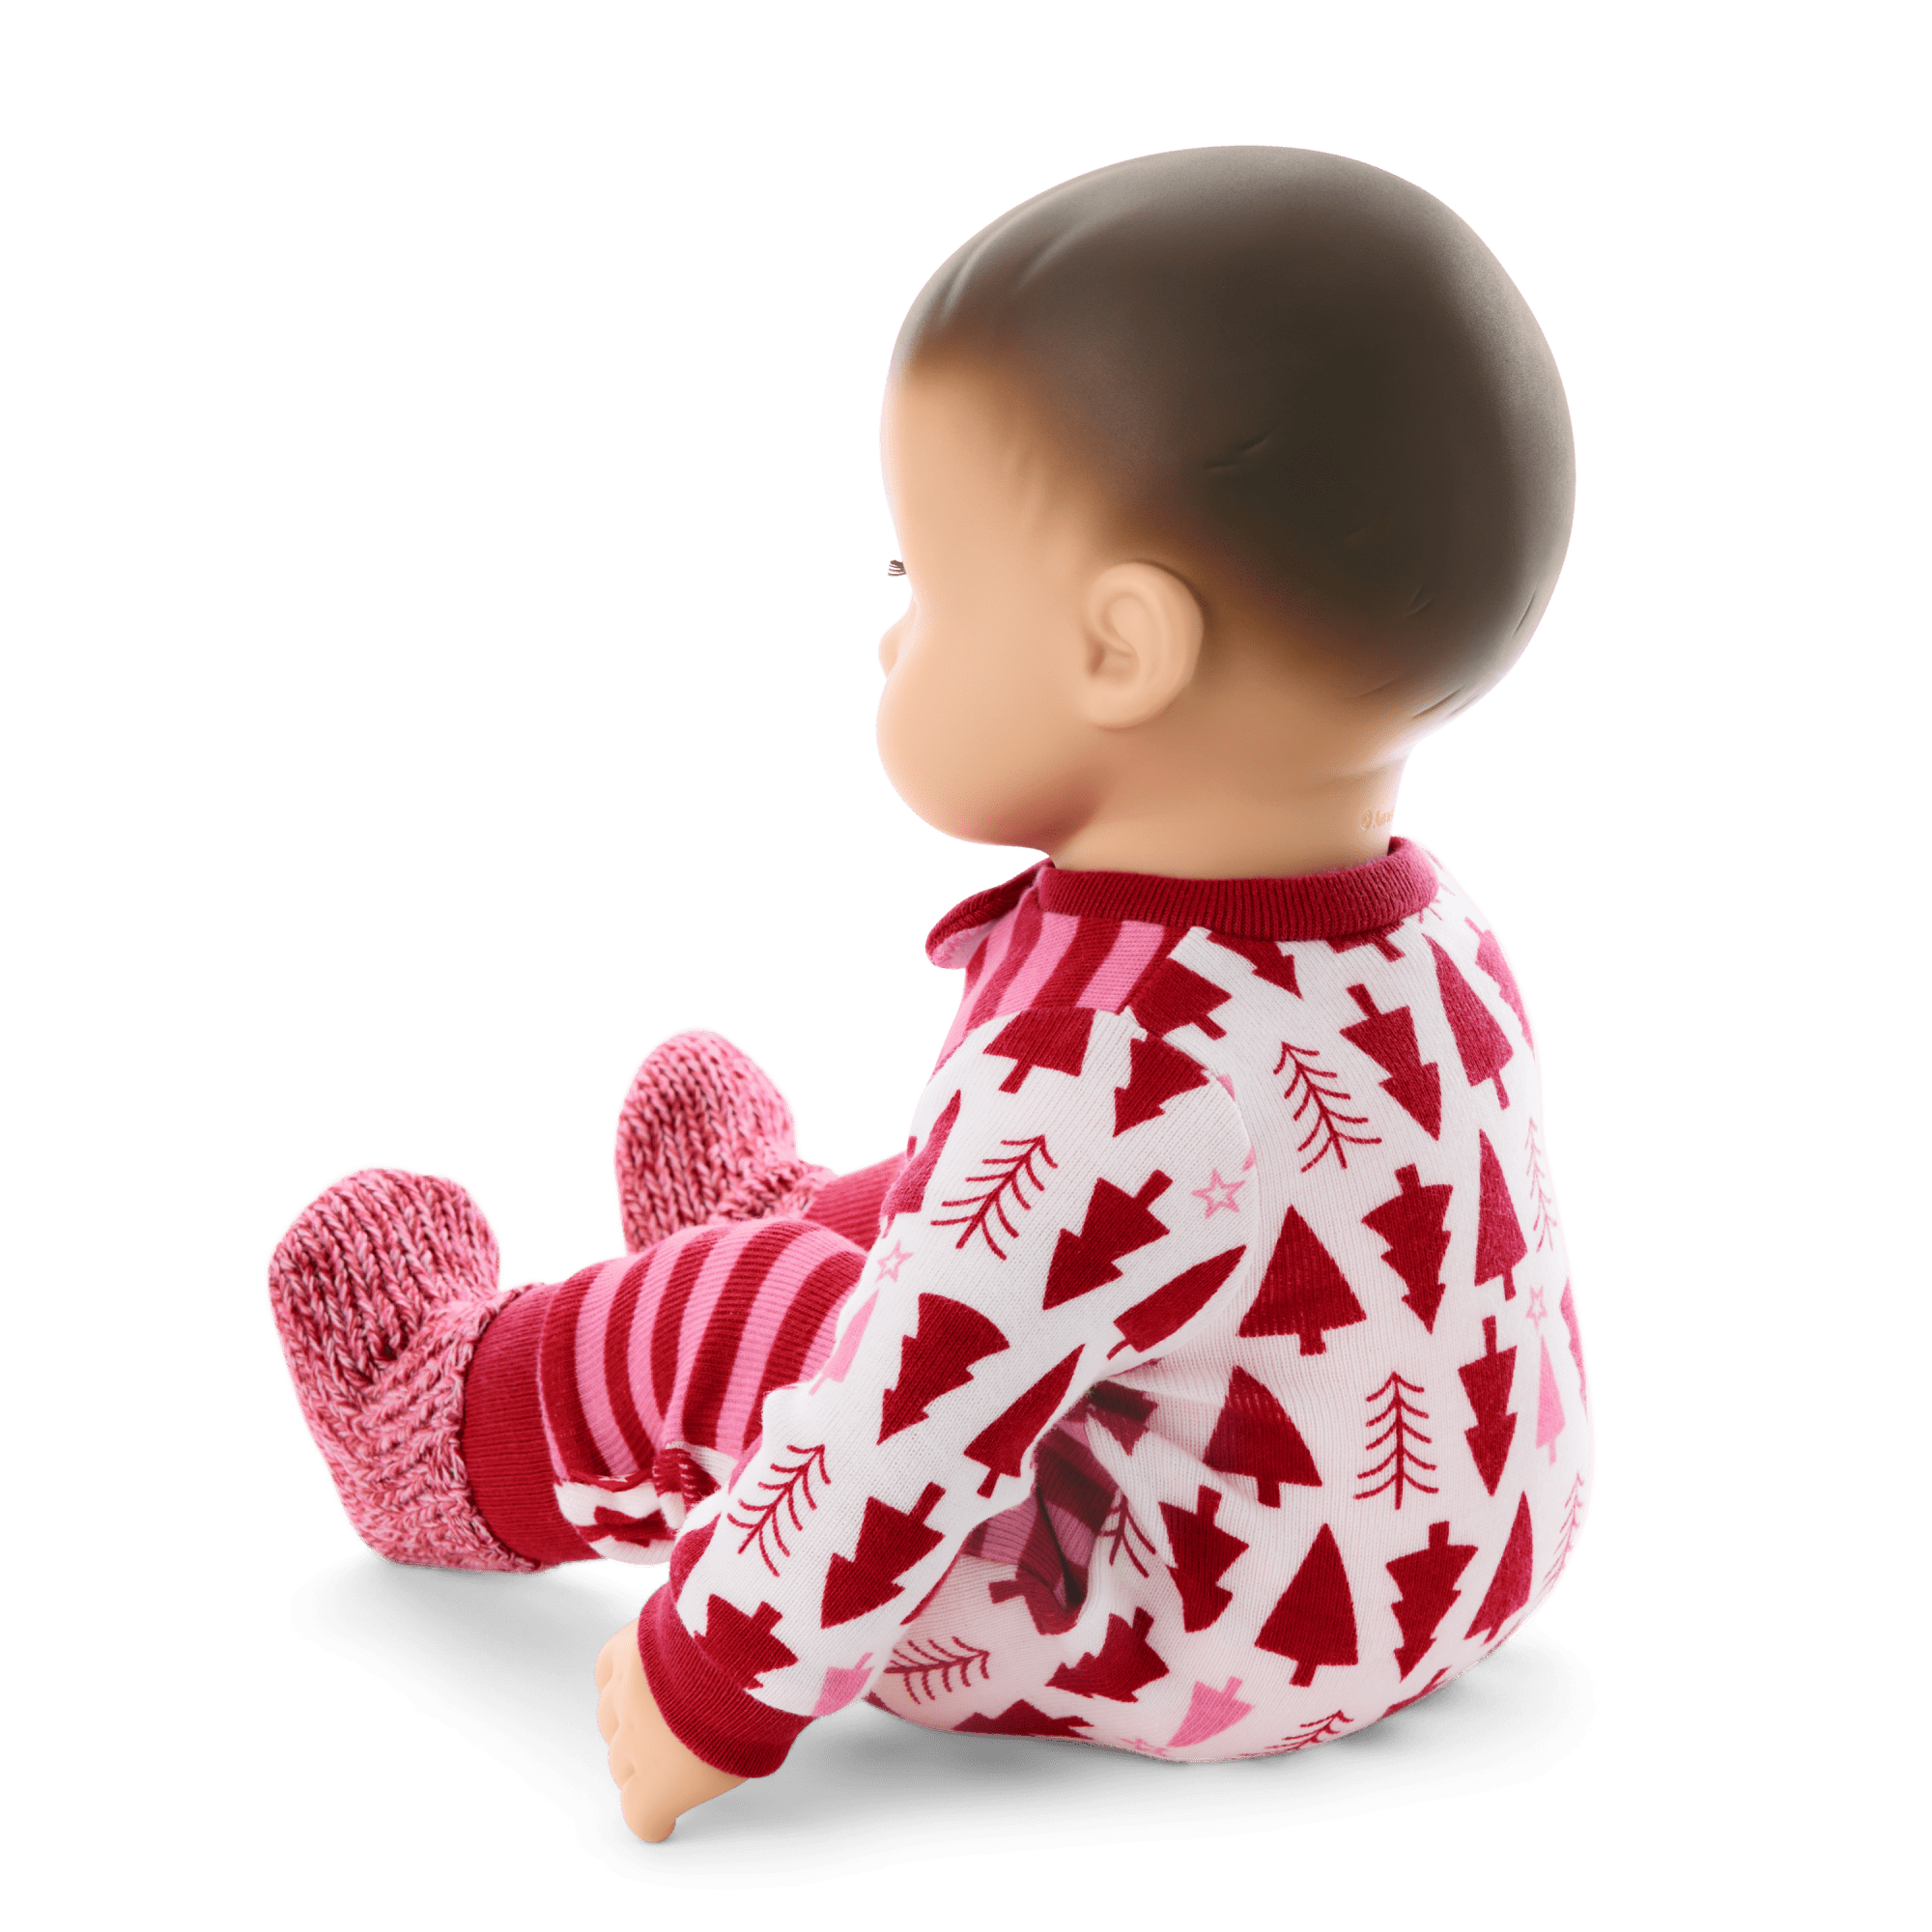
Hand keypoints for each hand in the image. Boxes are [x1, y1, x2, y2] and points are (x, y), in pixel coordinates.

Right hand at [594, 1616, 748, 1841]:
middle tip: (680, 1744)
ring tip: (666, 1703)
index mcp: (658, 1789)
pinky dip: (619, 1678)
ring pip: (611, 1720)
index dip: (656, 1818)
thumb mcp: (750, 1760)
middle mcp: (632, 1747)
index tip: (666, 1818)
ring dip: (633, 1719)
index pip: (640, 1816)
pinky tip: (641, 1676)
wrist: (742, 1651)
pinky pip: (607, 1672)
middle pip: (624, 1765)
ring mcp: (623, 1697)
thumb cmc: (758, 1711)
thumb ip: (714, 1771)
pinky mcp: (623, 1651)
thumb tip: (706, 1764)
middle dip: (647, 1762)